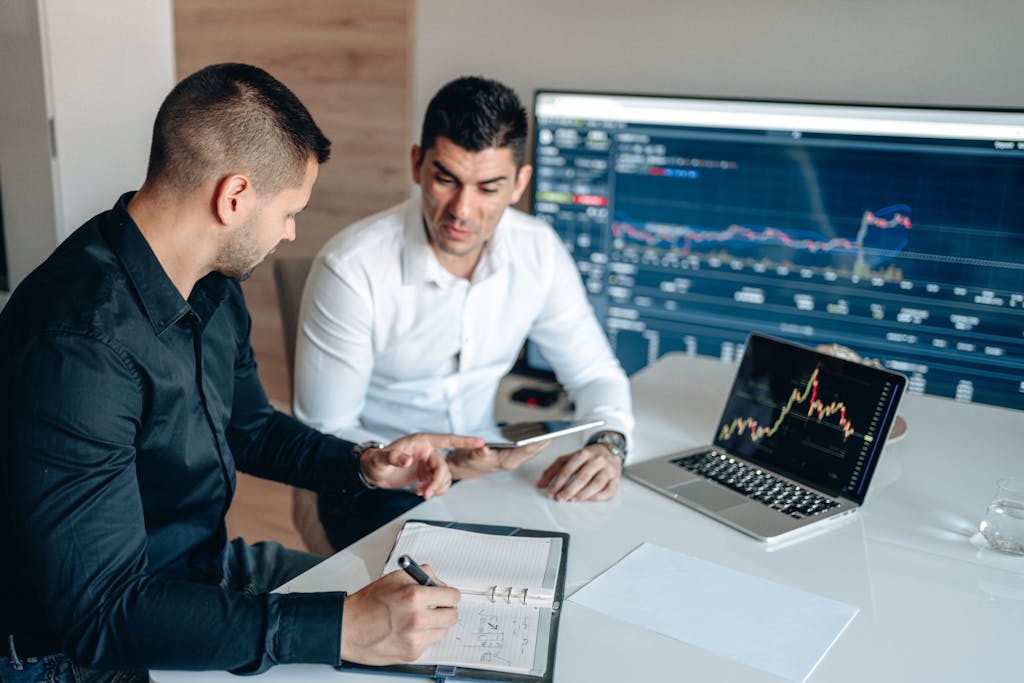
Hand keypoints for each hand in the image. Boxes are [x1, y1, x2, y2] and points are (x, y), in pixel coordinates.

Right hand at [341, 565, 459, 663]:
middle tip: (435, 608)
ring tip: (417, 619)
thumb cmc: (367, 604)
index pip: (453, 597)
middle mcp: (418, 619)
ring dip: (434, 625)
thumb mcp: (395, 577)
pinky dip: (422, 637)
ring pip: (442, 631)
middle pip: (452, 617)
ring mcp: (415, 638)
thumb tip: (439, 583)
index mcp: (415, 596)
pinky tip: (407, 631)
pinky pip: (429, 644)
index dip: (449, 595)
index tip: (446, 596)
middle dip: (445, 610)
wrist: (348, 628)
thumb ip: (423, 575)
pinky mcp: (411, 653)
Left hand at [360, 433, 483, 497]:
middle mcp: (427, 452)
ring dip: (437, 488)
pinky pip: (439, 483)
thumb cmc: (376, 460)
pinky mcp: (426, 474)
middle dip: (438, 481)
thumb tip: (407, 460)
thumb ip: (393, 457)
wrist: (373, 472)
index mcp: (420, 442)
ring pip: (444, 477)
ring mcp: (427, 463)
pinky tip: (421, 493)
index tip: (480, 442)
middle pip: (443, 466)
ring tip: (421, 493)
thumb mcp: (381, 459)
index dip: (464, 441)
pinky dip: (434, 490)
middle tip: (427, 494)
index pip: (447, 439)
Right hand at [446, 439, 550, 479]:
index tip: (546, 437)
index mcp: (505, 462)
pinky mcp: (512, 455)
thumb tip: (484, 449)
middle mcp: (512, 461)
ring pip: (532, 450)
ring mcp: (513, 459)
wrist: (465, 466)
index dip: (536, 444)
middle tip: (557, 432)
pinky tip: (541, 435)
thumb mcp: (469, 455)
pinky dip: (535, 442)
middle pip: (532, 451)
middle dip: (544, 442)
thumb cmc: (468, 461)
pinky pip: (528, 449)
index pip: (524, 451)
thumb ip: (477, 453)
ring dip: (542, 442)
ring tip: (553, 431)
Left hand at [536, 443, 621, 501]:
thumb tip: (540, 484)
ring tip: (573, 499)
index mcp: (584, 453)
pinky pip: (607, 491)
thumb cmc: (588, 456)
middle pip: (582, 477)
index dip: (558, 482)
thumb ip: (553, 470)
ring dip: (582, 494)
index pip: (568, 469)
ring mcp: (608, 469)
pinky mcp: (616, 479)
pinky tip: (588, 499)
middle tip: (561, 498)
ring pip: (596, 484)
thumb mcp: (569, 458)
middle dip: (569, 490)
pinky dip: (597, 497)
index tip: (551, 492)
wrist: (609, 450)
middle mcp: (597, 460)